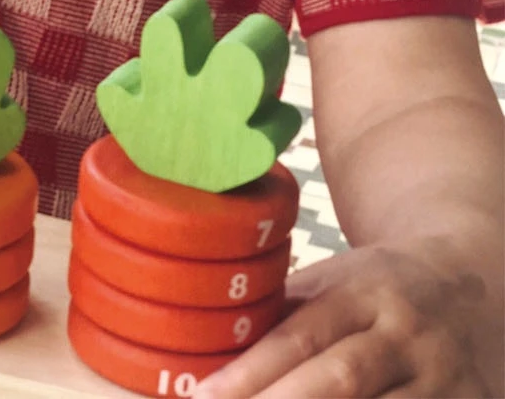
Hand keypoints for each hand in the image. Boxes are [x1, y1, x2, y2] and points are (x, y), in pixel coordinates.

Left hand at [194, 239, 499, 397]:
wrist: (465, 282)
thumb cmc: (374, 289)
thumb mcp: (329, 283)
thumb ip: (280, 318)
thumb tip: (207, 356)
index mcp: (361, 292)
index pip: (296, 338)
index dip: (248, 374)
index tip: (203, 397)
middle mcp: (406, 334)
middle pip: (338, 380)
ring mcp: (444, 376)